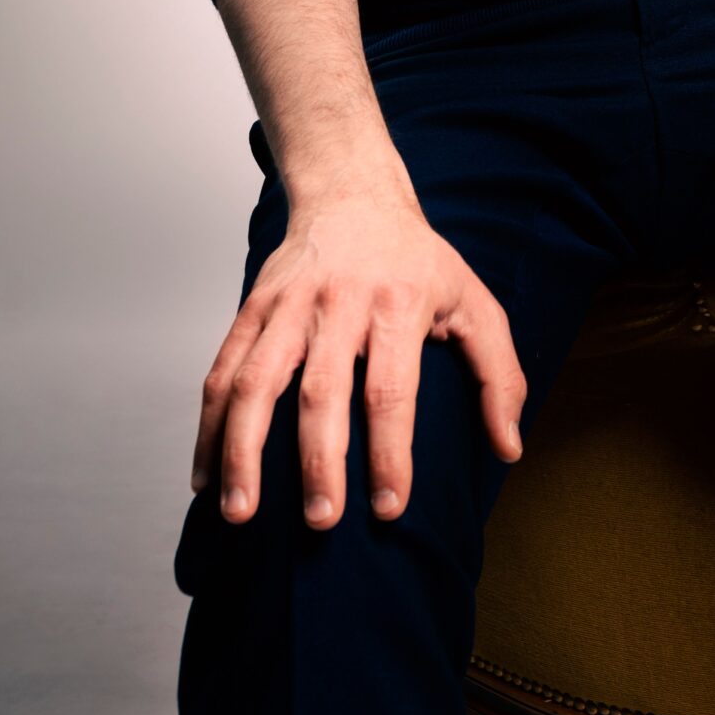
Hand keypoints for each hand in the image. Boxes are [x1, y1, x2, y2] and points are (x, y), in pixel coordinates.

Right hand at [189, 173, 527, 528]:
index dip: (390, 452)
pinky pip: (223, 370)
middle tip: (321, 521)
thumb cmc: (416, 260)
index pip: (392, 389)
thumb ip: (499, 373)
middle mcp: (338, 304)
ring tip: (240, 512)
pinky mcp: (252, 308)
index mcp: (398, 304)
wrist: (351, 194)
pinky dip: (210, 425)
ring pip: (257, 381)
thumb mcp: (474, 301)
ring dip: (244, 450)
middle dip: (318, 461)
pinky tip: (206, 476)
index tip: (389, 508)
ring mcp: (288, 306)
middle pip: (322, 390)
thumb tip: (508, 447)